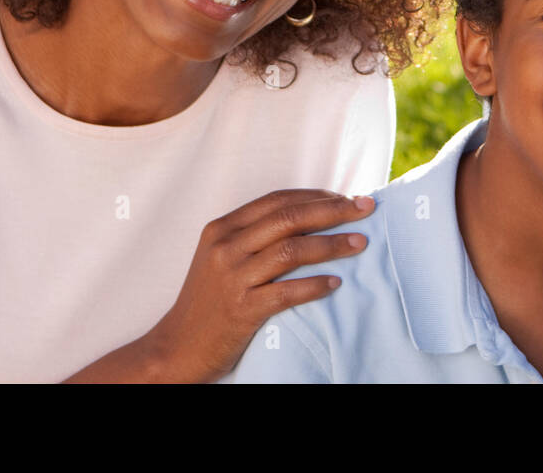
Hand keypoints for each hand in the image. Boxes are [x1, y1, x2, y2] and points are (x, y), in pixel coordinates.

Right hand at [101, 189, 373, 382]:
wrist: (177, 347)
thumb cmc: (209, 300)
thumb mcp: (222, 257)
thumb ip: (255, 235)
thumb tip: (310, 216)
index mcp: (222, 228)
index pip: (277, 200)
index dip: (316, 195)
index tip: (346, 196)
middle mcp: (225, 247)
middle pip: (288, 218)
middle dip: (333, 210)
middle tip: (365, 209)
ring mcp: (231, 278)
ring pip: (291, 251)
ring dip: (331, 245)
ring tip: (360, 243)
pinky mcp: (240, 309)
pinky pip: (286, 292)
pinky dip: (314, 286)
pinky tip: (335, 283)